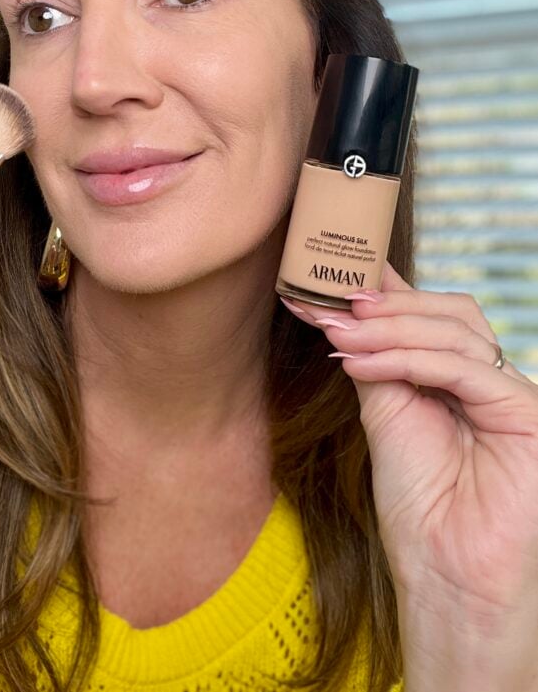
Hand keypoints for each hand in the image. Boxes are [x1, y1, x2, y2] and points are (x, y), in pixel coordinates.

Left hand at [280, 264, 537, 686]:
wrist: (444, 571)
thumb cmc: (417, 502)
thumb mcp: (385, 414)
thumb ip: (374, 362)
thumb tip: (340, 312)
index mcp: (461, 376)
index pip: (430, 315)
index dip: (385, 289)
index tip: (328, 275)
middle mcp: (491, 378)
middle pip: (449, 312)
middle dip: (387, 305)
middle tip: (333, 305)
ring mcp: (512, 394)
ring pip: (456, 331)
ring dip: (389, 328)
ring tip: (338, 334)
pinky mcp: (526, 415)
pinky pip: (466, 369)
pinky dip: (410, 359)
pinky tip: (365, 362)